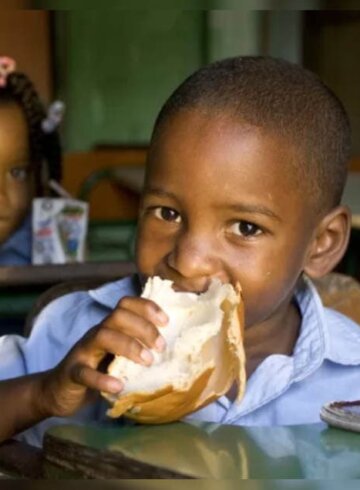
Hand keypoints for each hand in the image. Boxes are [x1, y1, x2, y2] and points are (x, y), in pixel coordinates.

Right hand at [39, 296, 167, 417]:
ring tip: (148, 361)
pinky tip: (119, 386)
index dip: (147, 307)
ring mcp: (82, 351)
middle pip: (118, 316)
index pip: (126, 304)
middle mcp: (96, 333)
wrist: (58, 391)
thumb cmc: (97, 371)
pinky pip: (85, 372)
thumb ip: (138, 348)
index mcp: (110, 327)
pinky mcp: (72, 373)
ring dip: (128, 346)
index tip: (166, 321)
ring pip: (102, 335)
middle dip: (143, 327)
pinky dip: (103, 379)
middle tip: (160, 347)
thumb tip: (174, 349)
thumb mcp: (119, 356)